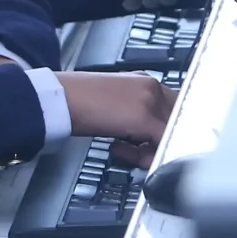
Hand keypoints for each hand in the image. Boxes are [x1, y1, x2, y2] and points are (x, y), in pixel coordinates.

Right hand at [57, 72, 173, 162]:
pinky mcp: (144, 119)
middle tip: (135, 150)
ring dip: (148, 150)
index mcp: (143, 81)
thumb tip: (141, 136)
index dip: (161, 129)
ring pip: (169, 135)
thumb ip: (132, 112)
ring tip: (122, 148)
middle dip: (158, 140)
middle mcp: (151, 87)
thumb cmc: (76, 100)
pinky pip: (160, 145)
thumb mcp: (112, 102)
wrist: (61, 98)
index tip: (147, 142)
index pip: (171, 107)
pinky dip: (143, 156)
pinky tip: (118, 148)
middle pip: (175, 121)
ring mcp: (150, 101)